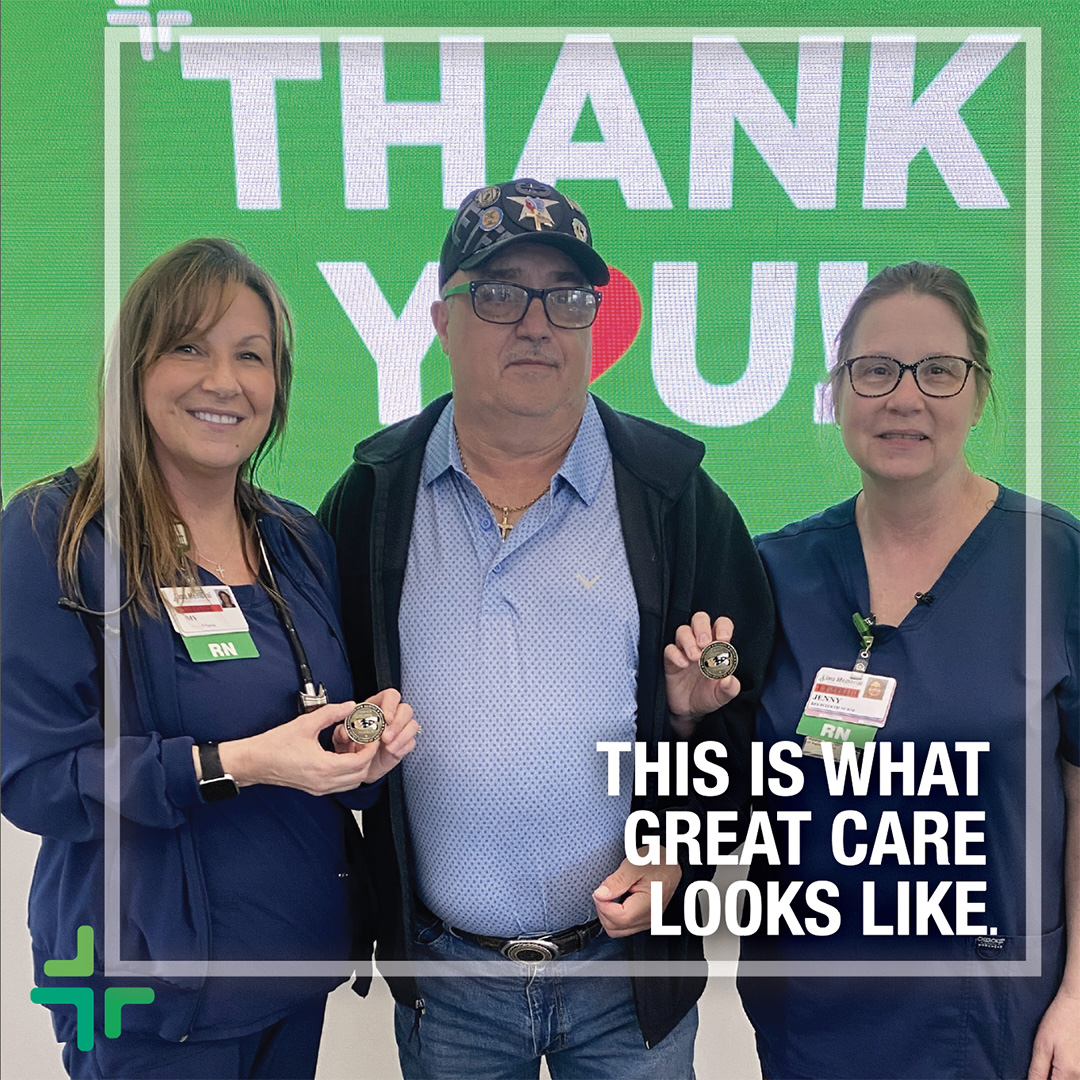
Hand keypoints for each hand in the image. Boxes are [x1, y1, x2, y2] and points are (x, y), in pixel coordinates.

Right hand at [214, 695, 413, 795]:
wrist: (254, 762)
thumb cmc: (274, 745)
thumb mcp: (305, 723)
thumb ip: (331, 713)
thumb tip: (350, 706)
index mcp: (323, 768)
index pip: (360, 762)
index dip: (370, 747)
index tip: (372, 735)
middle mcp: (324, 782)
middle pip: (360, 775)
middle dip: (367, 756)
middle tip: (366, 738)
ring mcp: (319, 788)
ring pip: (352, 782)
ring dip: (358, 765)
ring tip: (355, 745)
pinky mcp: (315, 788)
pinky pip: (340, 784)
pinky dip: (347, 771)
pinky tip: (342, 754)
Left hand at [330, 687, 417, 784]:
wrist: (357, 767)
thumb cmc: (351, 748)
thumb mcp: (341, 737)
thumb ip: (341, 731)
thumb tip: (345, 731)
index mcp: (376, 708)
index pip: (391, 696)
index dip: (391, 704)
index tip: (387, 717)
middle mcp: (391, 717)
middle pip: (405, 709)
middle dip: (398, 723)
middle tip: (386, 736)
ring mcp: (399, 730)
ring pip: (412, 725)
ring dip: (401, 736)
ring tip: (388, 746)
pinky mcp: (404, 743)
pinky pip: (411, 742)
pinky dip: (403, 747)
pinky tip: (392, 751)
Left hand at [592, 848, 681, 937]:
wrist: (671, 864)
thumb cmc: (656, 862)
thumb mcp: (634, 865)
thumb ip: (617, 881)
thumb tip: (600, 895)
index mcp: (649, 905)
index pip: (619, 918)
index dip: (603, 906)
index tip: (599, 891)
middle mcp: (648, 919)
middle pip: (614, 927)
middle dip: (602, 909)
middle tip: (603, 890)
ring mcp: (646, 922)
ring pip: (616, 930)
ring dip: (606, 914)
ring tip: (609, 895)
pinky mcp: (642, 921)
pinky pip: (621, 927)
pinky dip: (612, 916)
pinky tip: (615, 901)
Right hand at [664, 613, 741, 728]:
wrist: (688, 711)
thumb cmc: (707, 697)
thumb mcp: (723, 696)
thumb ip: (730, 689)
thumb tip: (729, 679)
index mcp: (717, 647)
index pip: (721, 625)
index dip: (723, 627)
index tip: (723, 639)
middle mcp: (700, 645)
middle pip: (699, 619)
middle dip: (702, 627)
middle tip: (705, 644)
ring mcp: (684, 650)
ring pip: (683, 630)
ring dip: (689, 641)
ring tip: (695, 658)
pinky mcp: (670, 660)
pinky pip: (669, 649)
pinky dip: (675, 654)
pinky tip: (683, 665)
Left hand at [1027, 987, 1079, 1078]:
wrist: (1077, 1005)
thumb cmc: (1059, 1021)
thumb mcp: (1042, 1045)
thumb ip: (1037, 1070)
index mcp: (1069, 1074)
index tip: (1035, 1074)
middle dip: (1048, 1078)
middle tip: (1043, 1065)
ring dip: (1057, 1075)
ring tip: (1050, 1061)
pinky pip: (1075, 1076)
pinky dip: (1064, 1073)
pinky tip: (1058, 1063)